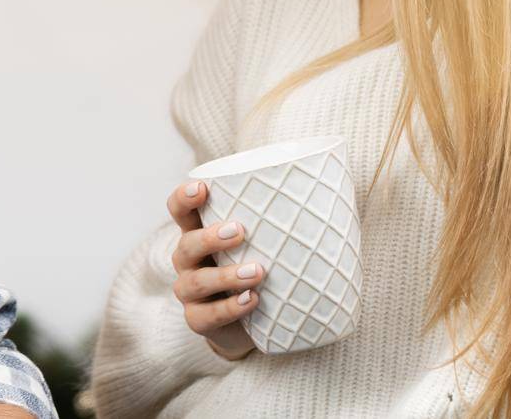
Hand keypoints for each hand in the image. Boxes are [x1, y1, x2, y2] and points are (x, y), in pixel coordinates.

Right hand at [166, 179, 263, 361]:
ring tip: (257, 272)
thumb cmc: (263, 269)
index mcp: (199, 232)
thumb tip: (330, 189)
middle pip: (187, 244)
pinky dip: (229, 308)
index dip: (184, 197)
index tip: (203, 188)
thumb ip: (279, 220)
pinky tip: (252, 300)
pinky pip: (206, 316)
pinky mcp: (198, 320)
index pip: (179, 209)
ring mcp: (189, 292)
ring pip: (196, 282)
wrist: (256, 323)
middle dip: (210, 236)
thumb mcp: (265, 242)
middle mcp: (188, 260)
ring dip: (226, 275)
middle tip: (240, 230)